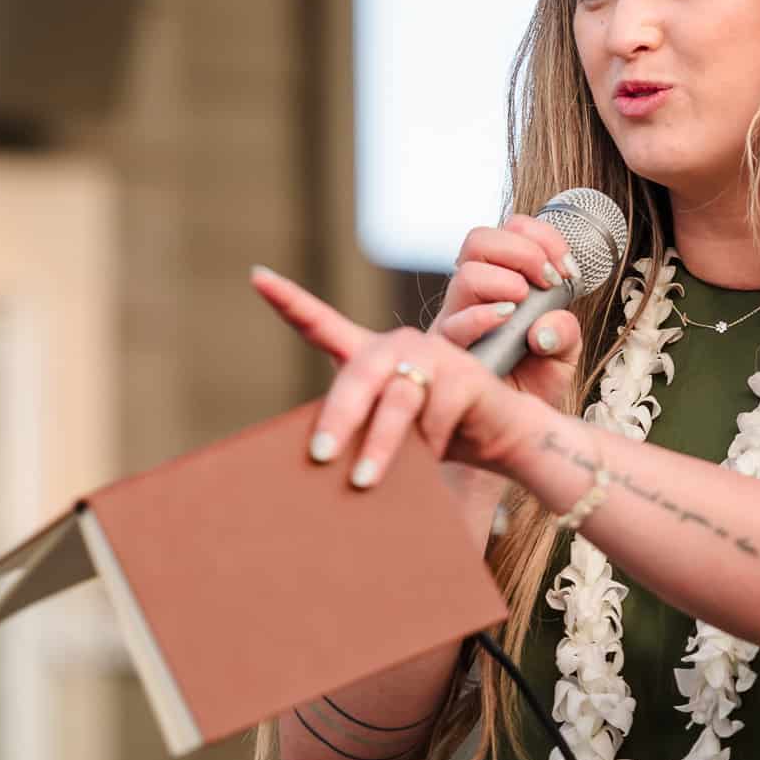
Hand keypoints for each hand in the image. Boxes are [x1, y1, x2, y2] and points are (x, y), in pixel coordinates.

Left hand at [249, 264, 559, 487]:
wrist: (501, 439)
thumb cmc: (435, 438)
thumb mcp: (387, 435)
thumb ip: (359, 435)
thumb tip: (319, 466)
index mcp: (369, 356)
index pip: (322, 324)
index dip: (289, 300)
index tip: (257, 277)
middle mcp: (398, 346)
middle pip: (358, 374)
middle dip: (339, 418)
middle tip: (320, 456)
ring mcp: (433, 355)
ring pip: (396, 401)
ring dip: (379, 446)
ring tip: (363, 482)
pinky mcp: (465, 376)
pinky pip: (434, 417)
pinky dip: (428, 447)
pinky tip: (431, 461)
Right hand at [428, 214, 586, 411]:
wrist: (511, 428)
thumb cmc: (531, 384)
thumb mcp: (563, 355)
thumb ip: (566, 332)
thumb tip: (545, 325)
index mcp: (502, 279)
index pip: (510, 231)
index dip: (541, 237)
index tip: (566, 269)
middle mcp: (474, 293)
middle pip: (479, 239)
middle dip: (521, 251)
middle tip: (546, 280)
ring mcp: (456, 318)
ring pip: (466, 274)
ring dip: (503, 281)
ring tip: (522, 305)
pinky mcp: (444, 350)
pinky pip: (453, 324)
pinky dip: (482, 316)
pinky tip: (505, 320)